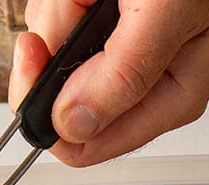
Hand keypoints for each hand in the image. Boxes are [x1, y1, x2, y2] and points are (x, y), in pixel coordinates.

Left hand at [10, 0, 208, 166]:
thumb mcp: (167, 15)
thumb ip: (125, 74)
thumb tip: (74, 126)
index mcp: (171, 97)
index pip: (94, 145)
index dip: (52, 116)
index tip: (37, 65)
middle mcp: (143, 81)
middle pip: (64, 98)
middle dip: (58, 45)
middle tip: (78, 4)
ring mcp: (119, 49)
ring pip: (54, 51)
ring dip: (62, 9)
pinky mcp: (100, 21)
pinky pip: (55, 18)